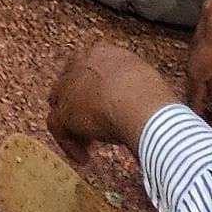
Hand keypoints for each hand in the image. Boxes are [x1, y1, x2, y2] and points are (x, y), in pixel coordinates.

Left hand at [45, 37, 183, 158]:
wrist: (142, 106)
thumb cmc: (153, 95)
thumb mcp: (146, 81)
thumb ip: (134, 87)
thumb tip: (141, 103)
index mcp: (102, 52)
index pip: (89, 67)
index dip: (95, 88)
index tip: (105, 105)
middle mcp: (81, 63)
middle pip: (71, 84)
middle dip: (80, 104)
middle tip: (95, 125)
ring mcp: (68, 86)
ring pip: (61, 104)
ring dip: (74, 125)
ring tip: (91, 144)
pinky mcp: (63, 111)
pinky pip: (58, 128)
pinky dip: (69, 144)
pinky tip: (85, 158)